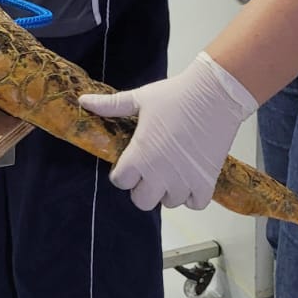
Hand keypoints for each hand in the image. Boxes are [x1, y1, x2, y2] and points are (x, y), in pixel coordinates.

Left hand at [79, 52, 257, 210]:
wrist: (215, 94)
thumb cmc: (175, 95)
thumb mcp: (139, 99)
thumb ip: (110, 106)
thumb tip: (83, 101)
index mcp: (140, 155)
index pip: (120, 182)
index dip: (122, 173)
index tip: (129, 163)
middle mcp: (160, 174)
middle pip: (142, 201)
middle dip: (142, 188)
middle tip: (149, 170)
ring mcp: (184, 181)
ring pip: (168, 202)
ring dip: (168, 190)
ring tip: (171, 170)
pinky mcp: (206, 182)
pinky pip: (195, 203)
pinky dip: (192, 195)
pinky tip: (189, 178)